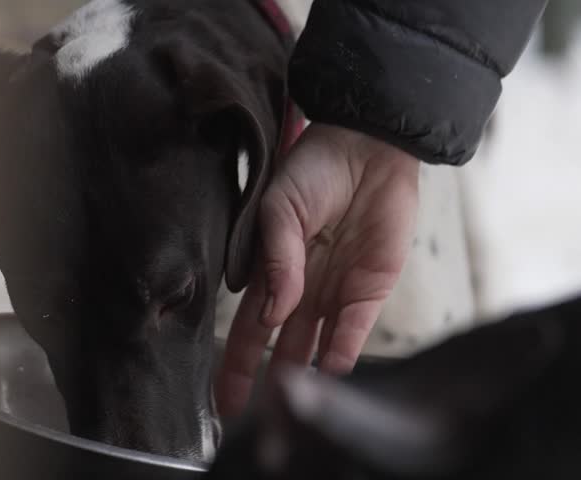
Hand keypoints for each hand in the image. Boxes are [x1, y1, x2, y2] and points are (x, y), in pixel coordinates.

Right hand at [215, 123, 419, 417]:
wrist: (367, 146)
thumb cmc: (312, 169)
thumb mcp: (279, 208)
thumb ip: (275, 258)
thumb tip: (269, 312)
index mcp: (271, 273)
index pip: (248, 328)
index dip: (235, 363)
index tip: (222, 398)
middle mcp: (301, 291)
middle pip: (278, 347)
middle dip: (264, 384)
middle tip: (250, 421)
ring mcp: (335, 292)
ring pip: (314, 346)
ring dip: (302, 375)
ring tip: (289, 408)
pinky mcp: (369, 289)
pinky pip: (353, 328)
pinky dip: (342, 351)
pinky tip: (330, 375)